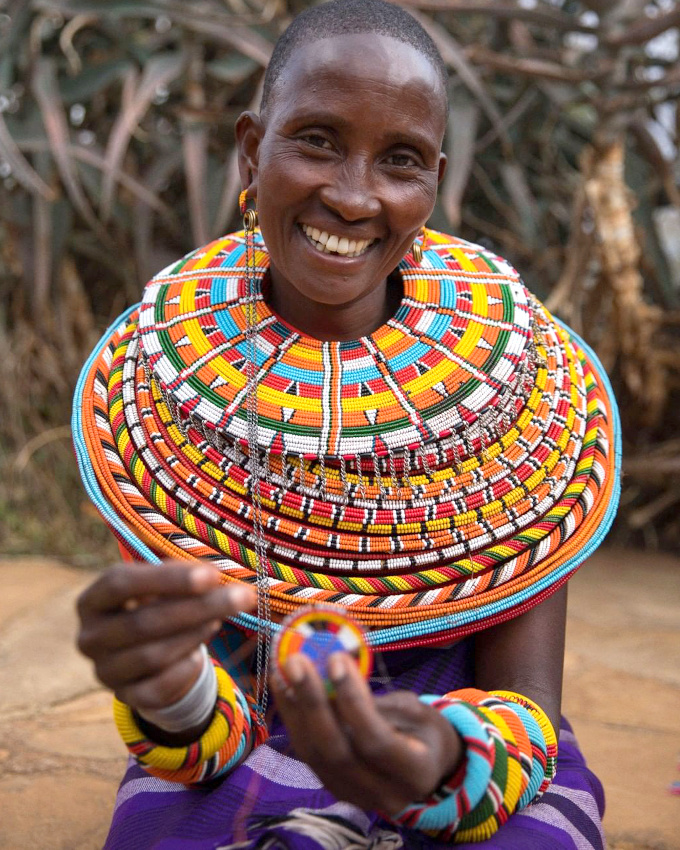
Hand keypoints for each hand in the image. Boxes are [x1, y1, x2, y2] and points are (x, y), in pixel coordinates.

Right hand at [77, 561, 254, 713]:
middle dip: (198, 608)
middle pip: (143, 622)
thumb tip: (216, 578)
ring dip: (194, 635)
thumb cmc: (155, 605)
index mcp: (92, 601)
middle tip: (240, 597)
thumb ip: (183, 579)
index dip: (167, 578)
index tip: (211, 575)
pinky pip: (158, 688)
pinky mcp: (126, 697)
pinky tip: (199, 656)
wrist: (147, 653)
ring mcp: (104, 671)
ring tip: (220, 619)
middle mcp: (90, 638)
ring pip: (152, 656)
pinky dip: (183, 670)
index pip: (120, 584)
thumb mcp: (162, 586)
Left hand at [270, 652, 462, 815]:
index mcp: (416, 773)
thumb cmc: (426, 732)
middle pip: (336, 751)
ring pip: (314, 755)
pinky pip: (308, 754)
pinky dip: (293, 719)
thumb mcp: (419, 711)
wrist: (427, 770)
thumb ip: (381, 703)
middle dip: (312, 702)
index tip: (336, 659)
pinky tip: (284, 687)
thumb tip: (335, 678)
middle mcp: (383, 793)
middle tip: (296, 661)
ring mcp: (354, 796)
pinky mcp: (333, 788)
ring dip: (294, 709)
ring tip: (283, 670)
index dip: (353, 701)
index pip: (376, 740)